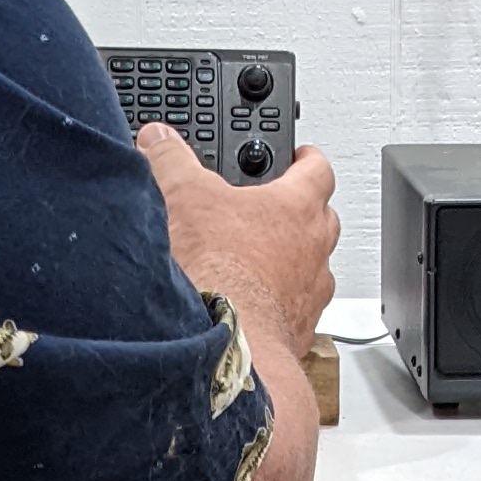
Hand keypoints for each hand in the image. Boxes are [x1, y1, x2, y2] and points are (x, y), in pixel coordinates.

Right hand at [136, 122, 338, 358]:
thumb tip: (159, 141)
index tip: (300, 157)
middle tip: (276, 211)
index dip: (306, 159)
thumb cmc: (218, 270)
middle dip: (301, 213)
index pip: (317, 169)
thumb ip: (172, 160)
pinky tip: (256, 306)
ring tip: (264, 263)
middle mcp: (314, 249)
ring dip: (295, 263)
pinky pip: (299, 311)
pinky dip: (283, 305)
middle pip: (322, 219)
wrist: (226, 340)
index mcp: (296, 207)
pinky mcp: (300, 331)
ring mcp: (311, 293)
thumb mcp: (183, 196)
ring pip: (314, 268)